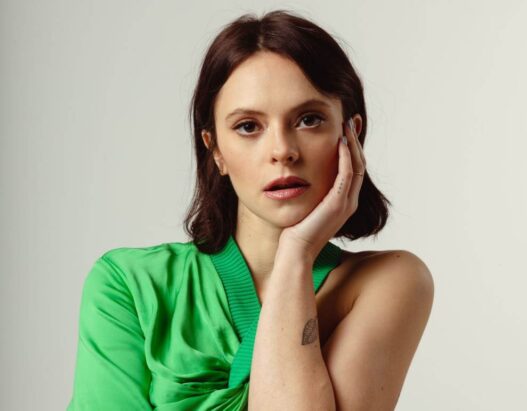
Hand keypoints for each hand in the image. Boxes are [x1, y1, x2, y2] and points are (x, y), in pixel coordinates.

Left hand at [277, 118, 366, 263]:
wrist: (295, 250)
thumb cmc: (295, 230)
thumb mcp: (306, 205)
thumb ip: (312, 191)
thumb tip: (302, 175)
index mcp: (343, 201)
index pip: (353, 168)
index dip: (352, 148)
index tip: (346, 129)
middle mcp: (349, 201)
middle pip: (359, 164)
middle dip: (355, 140)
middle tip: (350, 120)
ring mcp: (346, 203)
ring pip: (357, 166)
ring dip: (352, 144)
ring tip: (346, 125)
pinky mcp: (338, 204)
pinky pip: (347, 174)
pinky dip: (346, 156)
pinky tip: (340, 142)